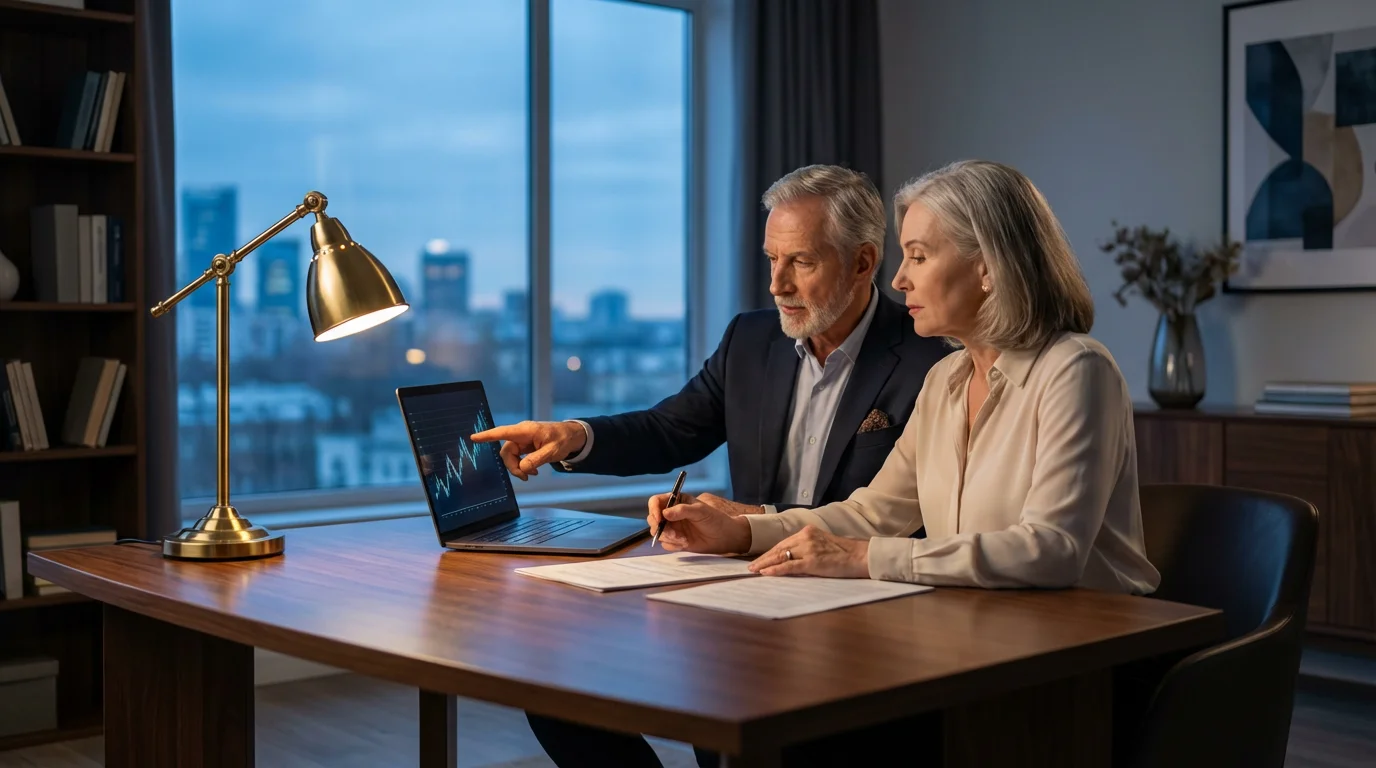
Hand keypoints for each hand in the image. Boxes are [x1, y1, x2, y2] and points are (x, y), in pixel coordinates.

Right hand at [469, 420, 586, 480]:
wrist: (572, 436)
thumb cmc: (563, 439)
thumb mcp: (553, 451)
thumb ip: (537, 459)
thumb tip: (523, 468)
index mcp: (526, 430)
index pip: (503, 432)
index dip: (488, 436)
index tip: (474, 437)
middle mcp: (521, 434)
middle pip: (507, 451)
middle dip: (513, 466)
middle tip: (526, 477)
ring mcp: (522, 440)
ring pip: (511, 456)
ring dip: (518, 467)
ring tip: (533, 475)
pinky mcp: (525, 446)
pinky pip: (517, 457)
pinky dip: (522, 466)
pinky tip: (533, 471)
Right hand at [647, 492, 751, 553]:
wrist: (724, 537)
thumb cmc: (714, 519)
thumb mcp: (700, 511)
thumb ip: (682, 510)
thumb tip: (664, 513)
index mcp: (676, 501)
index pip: (656, 501)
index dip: (654, 509)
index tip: (659, 519)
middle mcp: (671, 514)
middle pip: (652, 518)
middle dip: (660, 527)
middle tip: (673, 533)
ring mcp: (672, 528)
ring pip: (658, 533)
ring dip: (668, 537)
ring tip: (683, 540)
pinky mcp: (675, 540)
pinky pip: (665, 544)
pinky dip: (673, 545)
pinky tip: (686, 543)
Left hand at [748, 525, 869, 577]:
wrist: (861, 556)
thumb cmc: (844, 554)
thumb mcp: (823, 544)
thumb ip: (807, 547)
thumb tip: (790, 558)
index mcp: (808, 531)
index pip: (783, 542)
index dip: (769, 552)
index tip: (759, 559)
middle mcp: (806, 537)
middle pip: (779, 548)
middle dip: (763, 558)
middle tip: (751, 567)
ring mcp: (809, 548)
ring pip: (781, 556)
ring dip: (765, 564)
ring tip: (754, 571)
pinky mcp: (812, 561)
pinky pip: (789, 566)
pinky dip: (776, 570)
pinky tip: (766, 573)